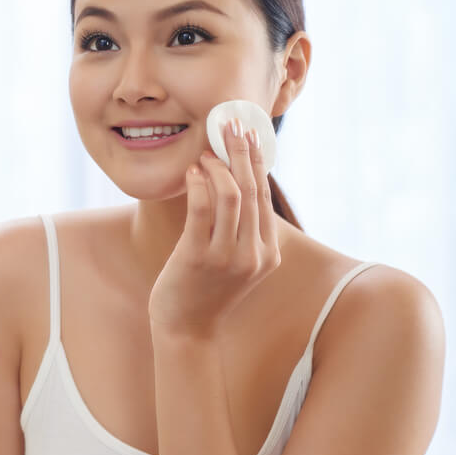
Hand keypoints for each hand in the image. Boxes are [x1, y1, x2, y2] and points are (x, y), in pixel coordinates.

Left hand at [149, 118, 280, 338]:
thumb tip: (236, 179)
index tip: (250, 133)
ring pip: (231, 196)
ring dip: (218, 167)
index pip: (265, 196)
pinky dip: (199, 185)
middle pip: (252, 190)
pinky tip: (192, 172)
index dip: (257, 161)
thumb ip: (242, 228)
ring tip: (206, 153)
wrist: (187, 329)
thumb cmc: (206, 289)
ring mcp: (228, 257)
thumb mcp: (235, 259)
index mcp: (268, 253)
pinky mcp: (199, 258)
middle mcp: (254, 254)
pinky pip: (201, 211)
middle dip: (241, 152)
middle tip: (231, 125)